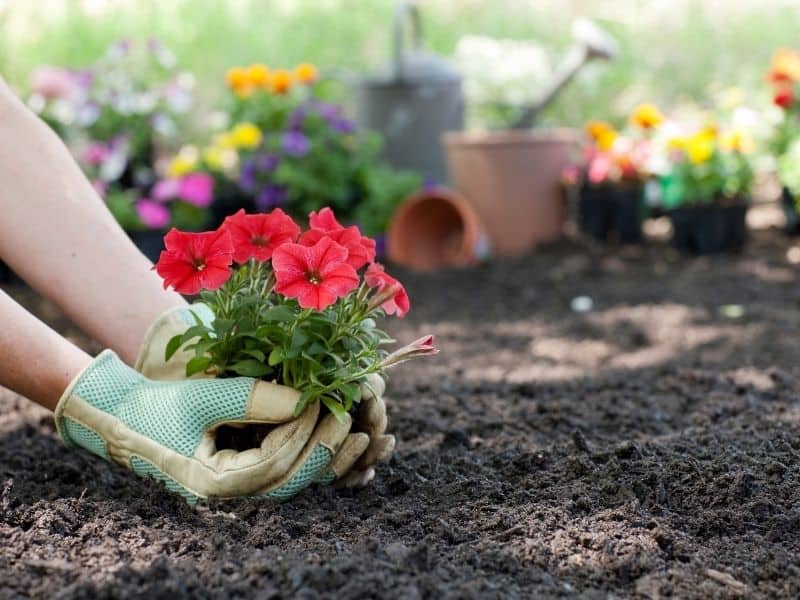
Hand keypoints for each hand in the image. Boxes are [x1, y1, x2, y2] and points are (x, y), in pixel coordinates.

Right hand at [136, 304, 395, 487]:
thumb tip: (305, 400)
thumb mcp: (201, 397)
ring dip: (327, 457)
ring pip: (295, 480)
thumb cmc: (157, 408)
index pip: (277, 462)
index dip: (307, 431)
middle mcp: (233, 496)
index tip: (328, 401)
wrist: (126, 420)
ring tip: (356, 429)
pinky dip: (312, 456)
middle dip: (326, 446)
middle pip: (294, 480)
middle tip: (351, 413)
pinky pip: (288, 471)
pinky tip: (337, 436)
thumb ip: (251, 397)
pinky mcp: (246, 474)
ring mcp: (240, 489)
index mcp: (217, 483)